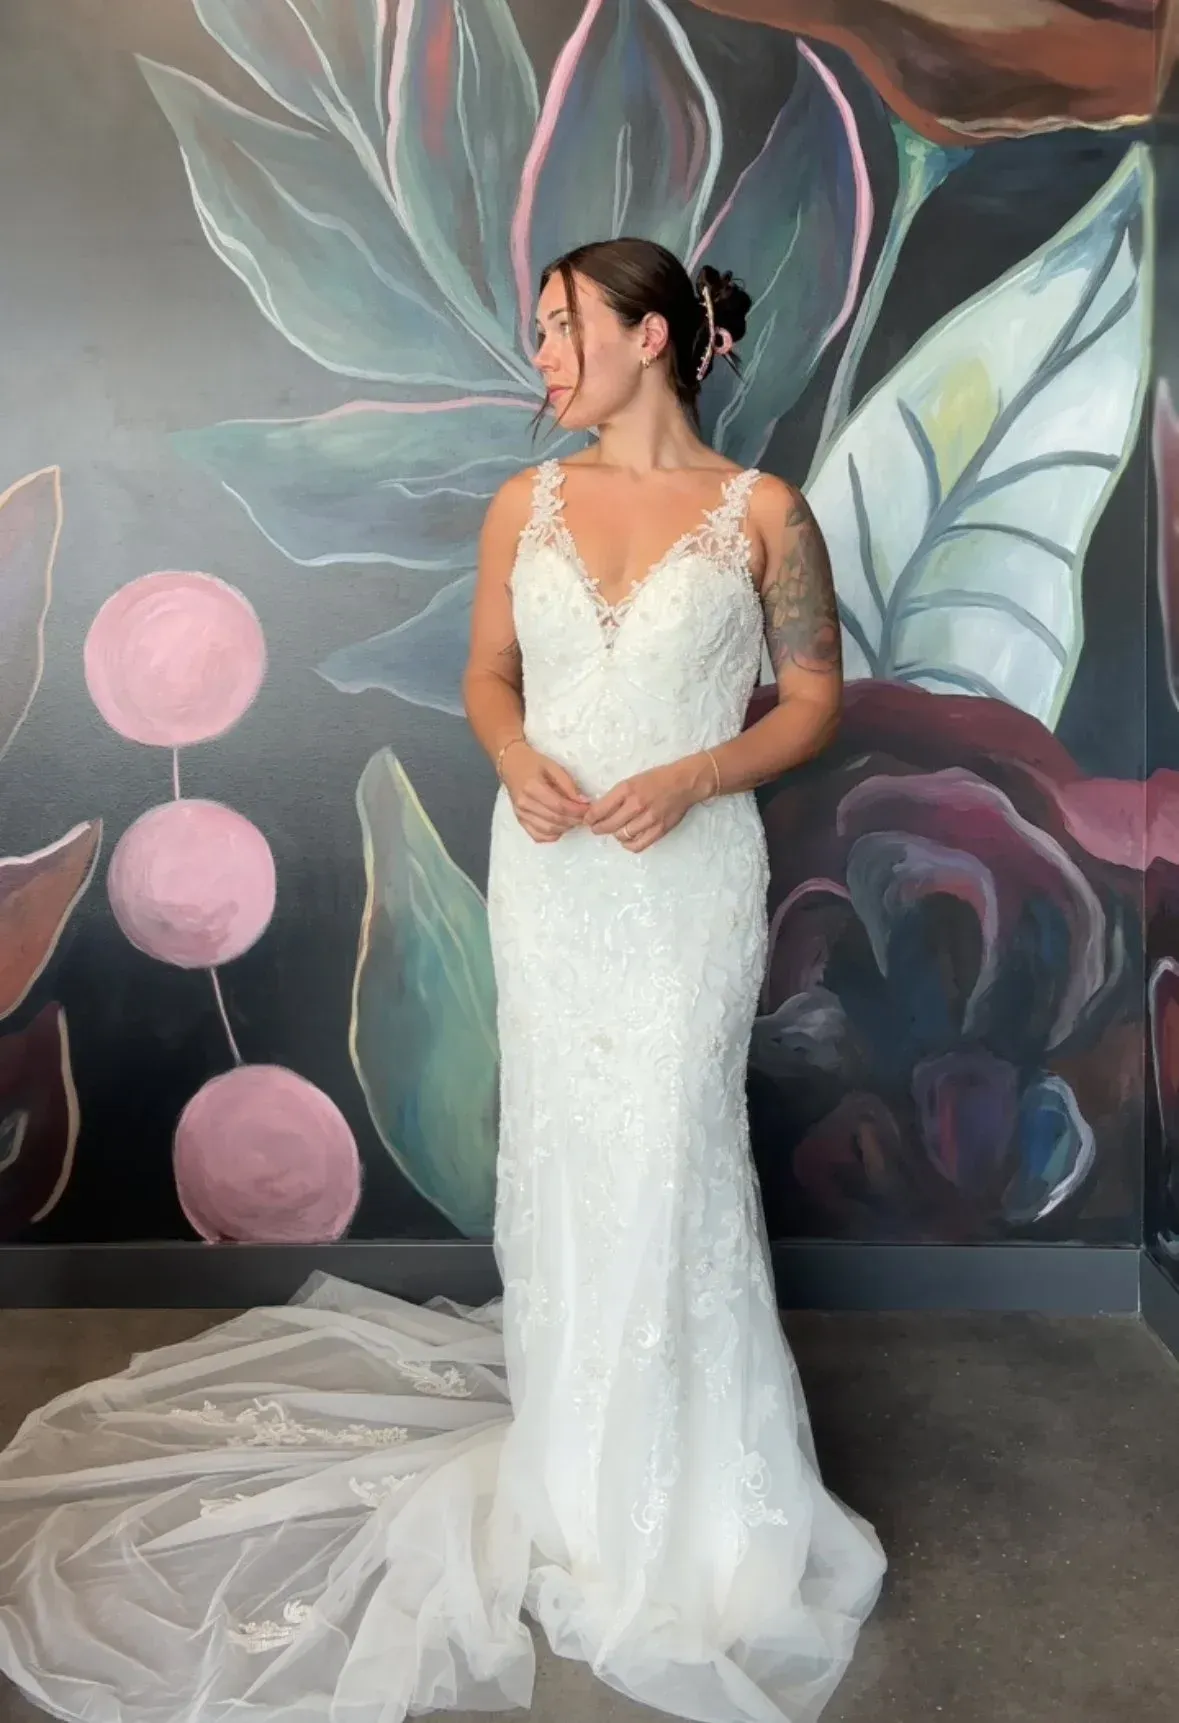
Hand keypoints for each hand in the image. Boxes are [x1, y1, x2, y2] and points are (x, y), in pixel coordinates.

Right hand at [501, 743, 589, 842]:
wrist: (510, 764)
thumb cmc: (532, 762)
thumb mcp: (552, 766)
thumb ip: (568, 784)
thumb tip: (582, 801)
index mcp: (532, 787)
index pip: (559, 806)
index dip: (576, 810)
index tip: (588, 808)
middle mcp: (524, 803)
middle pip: (555, 819)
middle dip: (574, 820)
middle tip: (586, 815)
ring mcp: (520, 814)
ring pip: (548, 830)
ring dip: (565, 828)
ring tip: (575, 820)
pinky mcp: (520, 820)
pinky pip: (537, 836)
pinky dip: (552, 835)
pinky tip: (561, 827)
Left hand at [584, 755, 713, 851]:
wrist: (684, 783)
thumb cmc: (657, 779)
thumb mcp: (632, 781)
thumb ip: (616, 796)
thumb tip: (599, 811)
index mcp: (626, 789)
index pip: (599, 810)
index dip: (590, 818)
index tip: (588, 820)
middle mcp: (636, 805)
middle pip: (608, 826)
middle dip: (598, 828)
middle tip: (596, 828)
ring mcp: (648, 819)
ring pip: (621, 836)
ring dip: (615, 835)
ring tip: (616, 830)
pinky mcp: (659, 830)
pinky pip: (637, 845)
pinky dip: (629, 844)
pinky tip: (627, 838)